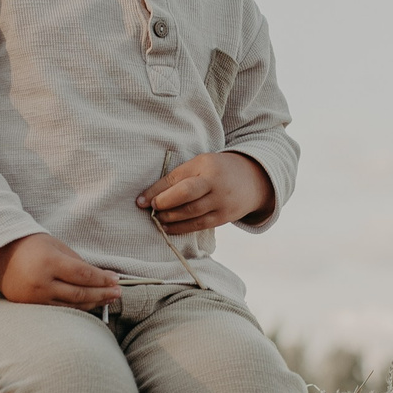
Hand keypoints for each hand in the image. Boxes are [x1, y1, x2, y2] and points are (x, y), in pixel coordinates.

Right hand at [0, 233, 122, 307]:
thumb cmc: (31, 246)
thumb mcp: (57, 247)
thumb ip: (78, 263)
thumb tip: (103, 277)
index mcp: (49, 263)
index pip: (83, 275)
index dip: (102, 279)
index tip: (116, 280)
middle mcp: (41, 283)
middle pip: (80, 294)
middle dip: (102, 294)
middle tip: (118, 293)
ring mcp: (34, 298)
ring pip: (71, 306)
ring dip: (93, 303)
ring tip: (108, 299)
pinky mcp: (29, 307)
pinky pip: (58, 310)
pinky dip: (76, 308)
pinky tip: (89, 305)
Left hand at [137, 152, 273, 233]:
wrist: (252, 180)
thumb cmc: (217, 170)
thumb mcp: (200, 164)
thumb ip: (178, 177)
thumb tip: (148, 196)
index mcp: (207, 165)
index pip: (177, 177)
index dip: (157, 190)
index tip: (140, 201)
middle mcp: (215, 183)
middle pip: (186, 195)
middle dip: (164, 204)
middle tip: (151, 209)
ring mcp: (222, 202)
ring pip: (192, 213)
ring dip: (170, 218)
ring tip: (157, 219)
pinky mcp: (224, 217)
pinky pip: (199, 225)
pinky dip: (181, 228)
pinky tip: (168, 228)